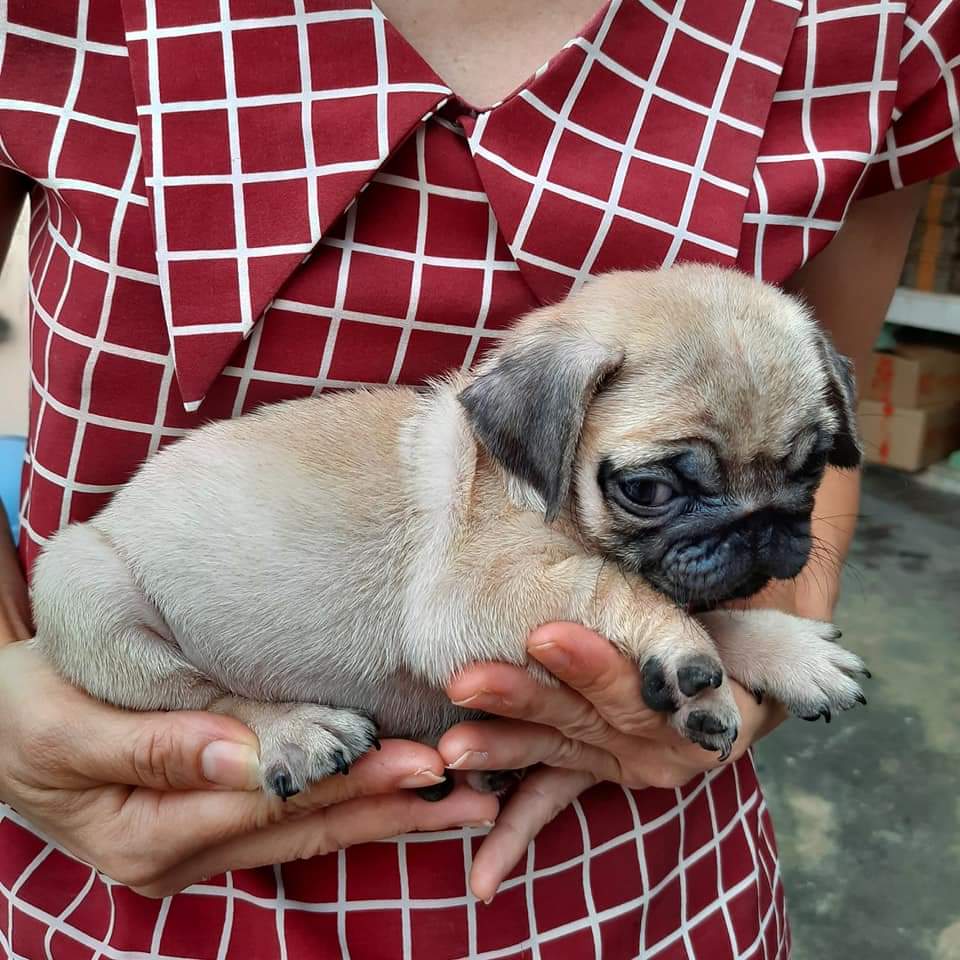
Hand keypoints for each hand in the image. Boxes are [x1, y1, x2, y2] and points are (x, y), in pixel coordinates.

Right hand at [0, 642, 498, 896]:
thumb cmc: (23, 718)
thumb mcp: (67, 728)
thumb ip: (152, 746)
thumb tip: (238, 757)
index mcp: (152, 834)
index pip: (274, 803)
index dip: (350, 782)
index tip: (422, 764)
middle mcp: (185, 852)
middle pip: (308, 825)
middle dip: (394, 811)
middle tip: (476, 796)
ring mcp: (203, 843)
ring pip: (311, 829)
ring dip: (388, 818)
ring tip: (466, 806)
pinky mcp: (213, 821)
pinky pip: (294, 819)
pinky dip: (352, 808)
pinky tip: (402, 800)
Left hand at [440, 623, 786, 900]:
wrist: (759, 665)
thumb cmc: (749, 622)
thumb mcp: (755, 611)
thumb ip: (713, 607)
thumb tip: (680, 564)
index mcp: (708, 706)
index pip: (648, 687)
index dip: (596, 666)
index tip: (543, 637)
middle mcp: (666, 744)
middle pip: (592, 718)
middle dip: (526, 699)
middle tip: (470, 681)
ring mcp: (625, 760)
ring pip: (560, 750)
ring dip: (504, 749)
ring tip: (452, 749)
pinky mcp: (595, 767)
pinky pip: (555, 801)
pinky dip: (516, 835)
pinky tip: (482, 880)